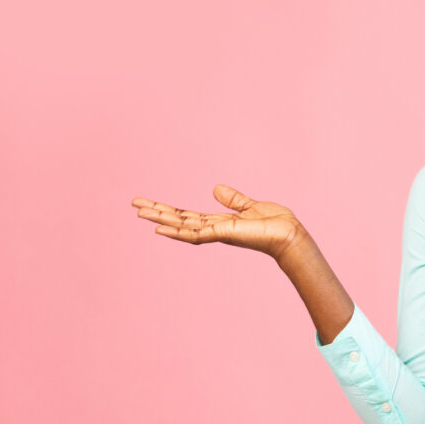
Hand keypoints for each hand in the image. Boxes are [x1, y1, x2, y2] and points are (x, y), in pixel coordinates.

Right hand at [131, 184, 304, 259]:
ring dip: (160, 219)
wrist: (290, 234)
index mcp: (220, 222)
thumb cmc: (276, 224)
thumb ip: (233, 200)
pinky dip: (177, 231)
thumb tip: (215, 188)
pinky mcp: (223, 234)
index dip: (169, 210)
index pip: (188, 216)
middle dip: (157, 212)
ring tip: (139, 212)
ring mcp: (217, 233)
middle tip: (134, 205)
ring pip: (182, 226)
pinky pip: (195, 234)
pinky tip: (160, 228)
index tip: (150, 203)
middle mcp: (214, 229)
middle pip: (179, 220)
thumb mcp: (250, 206)